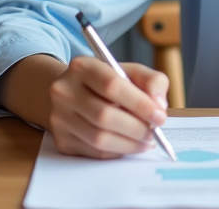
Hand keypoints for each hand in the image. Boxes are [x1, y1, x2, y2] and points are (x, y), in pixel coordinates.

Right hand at [47, 56, 170, 158]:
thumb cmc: (108, 82)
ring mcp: (59, 117)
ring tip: (146, 141)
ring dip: (129, 144)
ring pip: (99, 138)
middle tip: (155, 132)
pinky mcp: (61, 139)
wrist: (73, 93)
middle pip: (104, 115)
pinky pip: (94, 151)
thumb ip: (152, 82)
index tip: (160, 116)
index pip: (112, 85)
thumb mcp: (131, 72)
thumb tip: (159, 106)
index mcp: (83, 66)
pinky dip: (117, 151)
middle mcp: (64, 91)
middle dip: (136, 128)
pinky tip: (129, 145)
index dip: (139, 103)